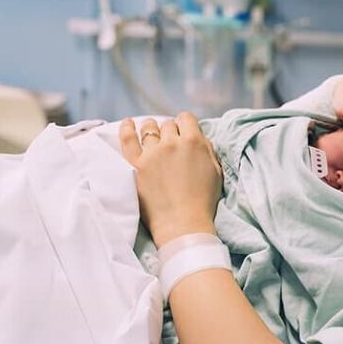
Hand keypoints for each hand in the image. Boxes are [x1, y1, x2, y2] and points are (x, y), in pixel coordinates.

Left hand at [119, 113, 221, 246]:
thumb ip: (207, 150)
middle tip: (171, 143)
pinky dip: (126, 128)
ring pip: (149, 129)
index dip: (186, 124)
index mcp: (194, 142)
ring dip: (152, 129)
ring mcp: (152, 153)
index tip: (184, 132)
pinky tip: (128, 123)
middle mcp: (172, 143)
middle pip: (168, 125)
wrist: (183, 224)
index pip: (186, 119)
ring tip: (151, 133)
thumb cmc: (203, 201)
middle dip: (170, 131)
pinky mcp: (135, 164)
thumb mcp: (216, 172)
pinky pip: (127, 139)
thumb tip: (198, 137)